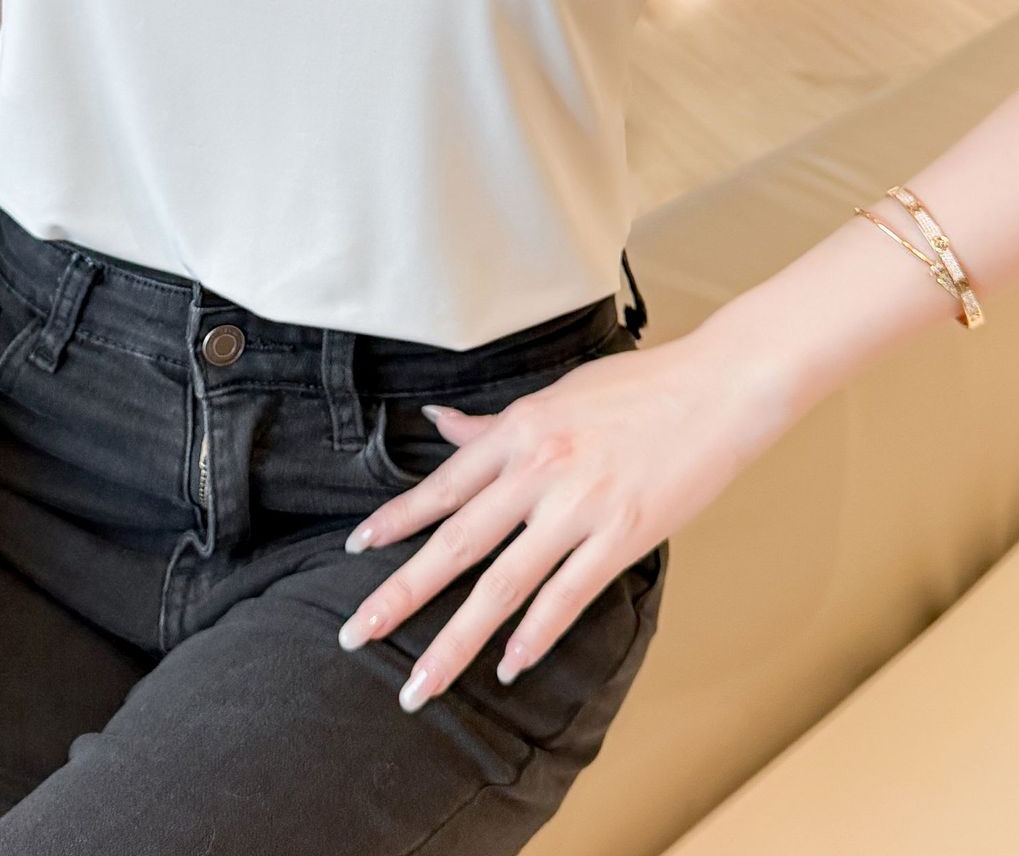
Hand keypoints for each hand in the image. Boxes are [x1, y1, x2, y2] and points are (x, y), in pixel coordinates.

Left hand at [335, 326, 798, 710]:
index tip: (355, 550)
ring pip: (502, 585)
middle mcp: (538, 470)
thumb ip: (495, 426)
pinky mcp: (622, 535)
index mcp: (519, 431)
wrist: (718, 388)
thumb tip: (439, 423)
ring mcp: (579, 507)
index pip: (442, 486)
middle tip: (355, 636)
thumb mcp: (556, 395)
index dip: (395, 520)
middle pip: (455, 544)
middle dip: (400, 595)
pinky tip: (509, 667)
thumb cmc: (640, 387)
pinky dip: (535, 635)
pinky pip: (567, 596)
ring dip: (455, 641)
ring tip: (420, 685)